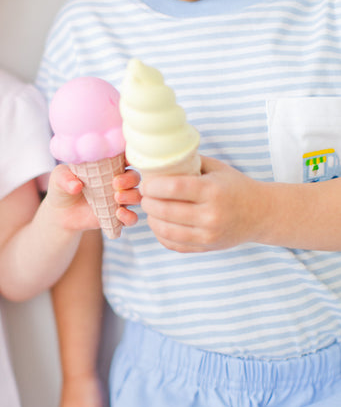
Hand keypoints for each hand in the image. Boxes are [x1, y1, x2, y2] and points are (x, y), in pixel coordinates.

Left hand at [46, 163, 139, 231]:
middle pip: (135, 177)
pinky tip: (119, 215)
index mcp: (106, 166)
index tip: (126, 160)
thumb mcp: (58, 179)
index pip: (124, 158)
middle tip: (115, 183)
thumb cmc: (62, 188)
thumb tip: (76, 186)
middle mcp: (117, 181)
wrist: (59, 214)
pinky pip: (131, 218)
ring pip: (137, 196)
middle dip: (130, 179)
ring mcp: (118, 199)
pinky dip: (129, 217)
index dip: (130, 157)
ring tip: (116, 198)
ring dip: (131, 196)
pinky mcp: (117, 216)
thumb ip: (65, 178)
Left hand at [140, 156, 264, 252]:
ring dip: (151, 219)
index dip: (153, 185)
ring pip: (165, 230)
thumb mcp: (217, 169)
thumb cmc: (236, 187)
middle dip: (148, 202)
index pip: (174, 187)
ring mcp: (208, 235)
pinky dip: (161, 235)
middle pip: (165, 210)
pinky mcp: (205, 248)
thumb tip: (158, 158)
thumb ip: (189, 162)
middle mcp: (211, 215)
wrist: (261, 214)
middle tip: (144, 195)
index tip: (146, 183)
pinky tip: (160, 224)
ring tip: (151, 209)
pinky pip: (173, 244)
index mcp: (212, 191)